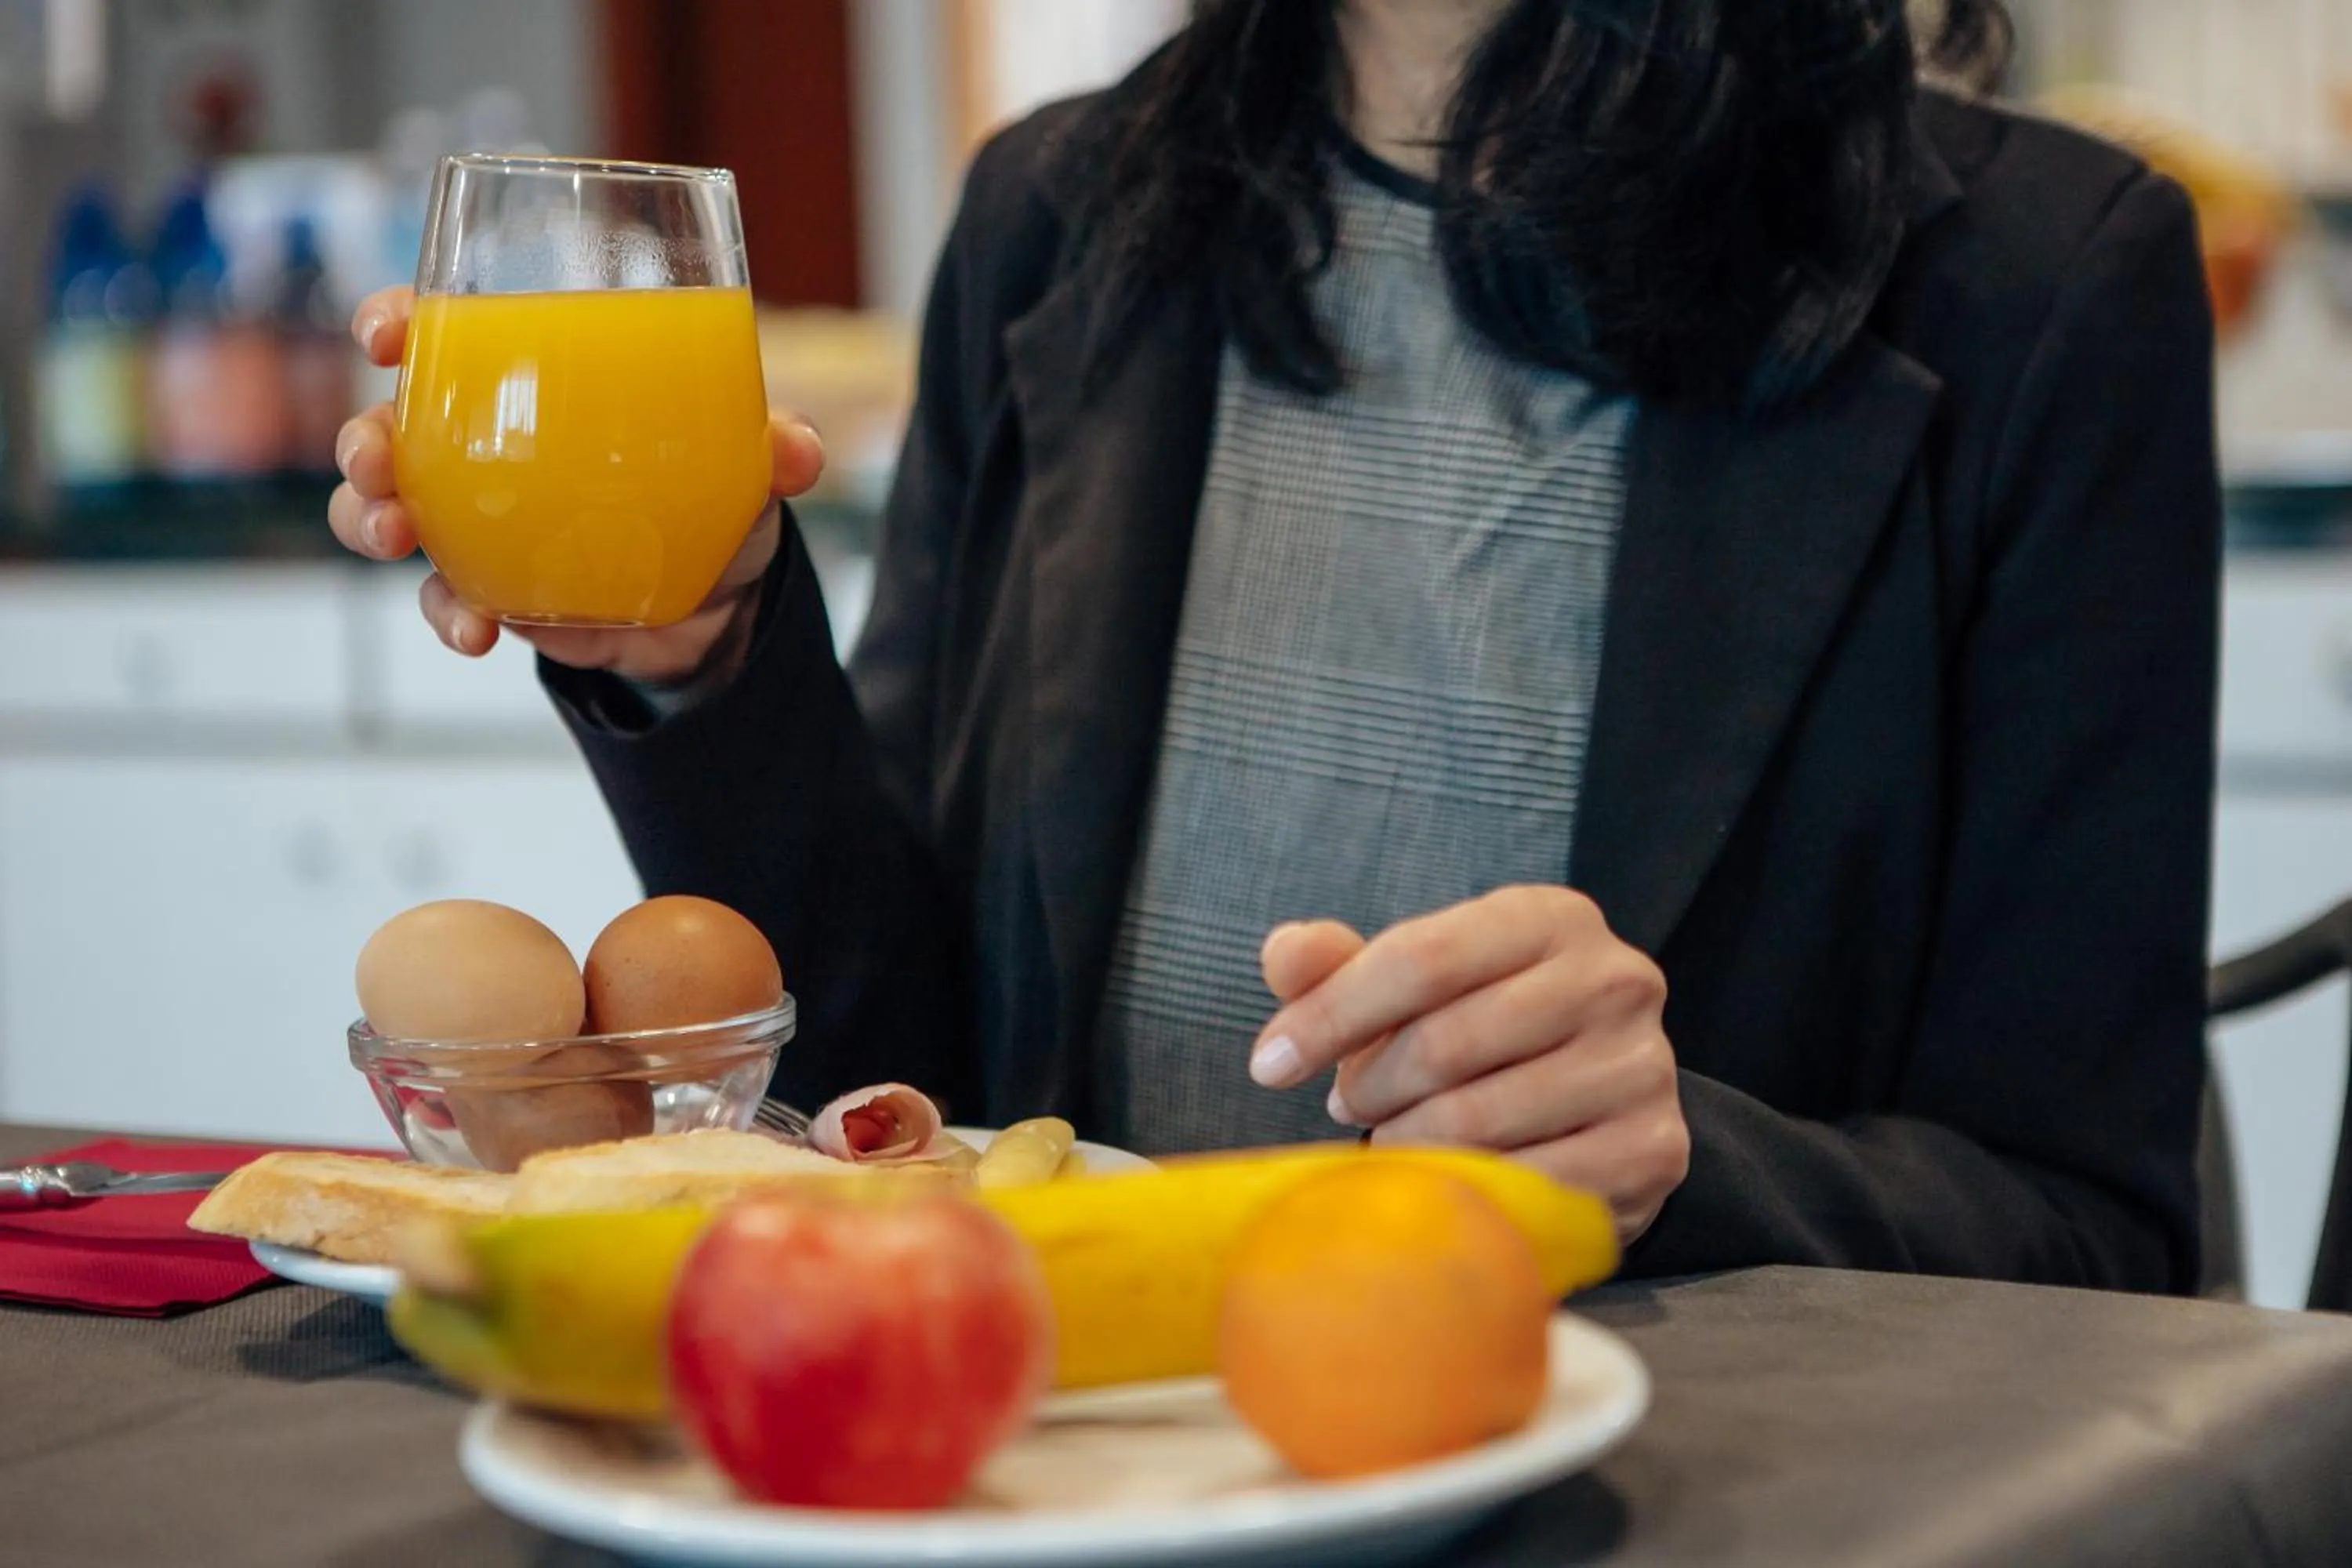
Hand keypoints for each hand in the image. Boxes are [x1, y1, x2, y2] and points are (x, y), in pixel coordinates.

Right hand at [326, 285, 827, 682]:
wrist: (720, 605)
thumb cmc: (713, 496)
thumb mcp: (746, 466)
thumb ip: (772, 449)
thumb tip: (797, 452)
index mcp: (527, 380)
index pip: (443, 330)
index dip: (397, 319)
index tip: (386, 333)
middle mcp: (482, 444)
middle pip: (388, 424)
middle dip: (363, 439)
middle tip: (378, 459)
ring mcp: (475, 520)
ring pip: (387, 509)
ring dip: (371, 519)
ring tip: (396, 536)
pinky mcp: (490, 588)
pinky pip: (442, 597)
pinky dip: (445, 612)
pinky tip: (473, 628)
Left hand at [1251, 886, 1688, 1243]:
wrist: (1598, 1106)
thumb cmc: (1484, 1030)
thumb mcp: (1417, 984)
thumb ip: (1341, 965)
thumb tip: (1284, 955)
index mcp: (1551, 918)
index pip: (1419, 957)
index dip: (1329, 1014)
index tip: (1268, 1063)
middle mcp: (1614, 980)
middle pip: (1444, 1043)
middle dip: (1369, 1087)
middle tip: (1348, 1106)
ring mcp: (1641, 1067)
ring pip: (1477, 1120)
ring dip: (1406, 1143)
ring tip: (1392, 1140)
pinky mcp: (1653, 1150)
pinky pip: (1525, 1185)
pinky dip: (1466, 1192)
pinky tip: (1447, 1184)